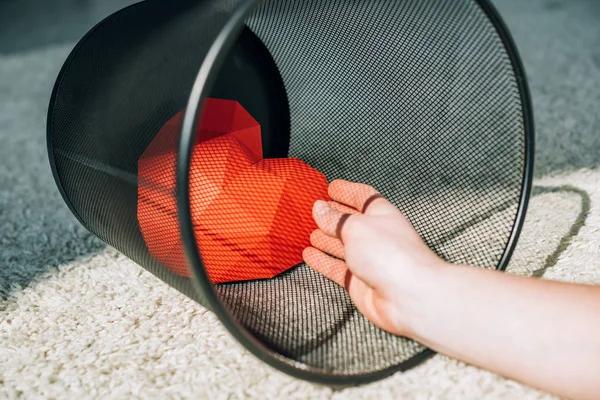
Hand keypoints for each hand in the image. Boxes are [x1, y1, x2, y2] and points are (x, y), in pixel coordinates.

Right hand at [303, 179, 446, 336]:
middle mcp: (377, 236)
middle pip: (351, 222)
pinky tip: (309, 255)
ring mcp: (369, 260)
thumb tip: (319, 208)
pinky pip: (336, 269)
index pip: (363, 197)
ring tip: (308, 233)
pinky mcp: (360, 282)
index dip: (347, 190)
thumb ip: (335, 218)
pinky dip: (322, 261)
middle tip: (313, 211)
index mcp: (382, 215)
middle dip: (332, 216)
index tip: (331, 187)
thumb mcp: (356, 226)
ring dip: (325, 240)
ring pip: (342, 246)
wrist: (408, 296)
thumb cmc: (392, 255)